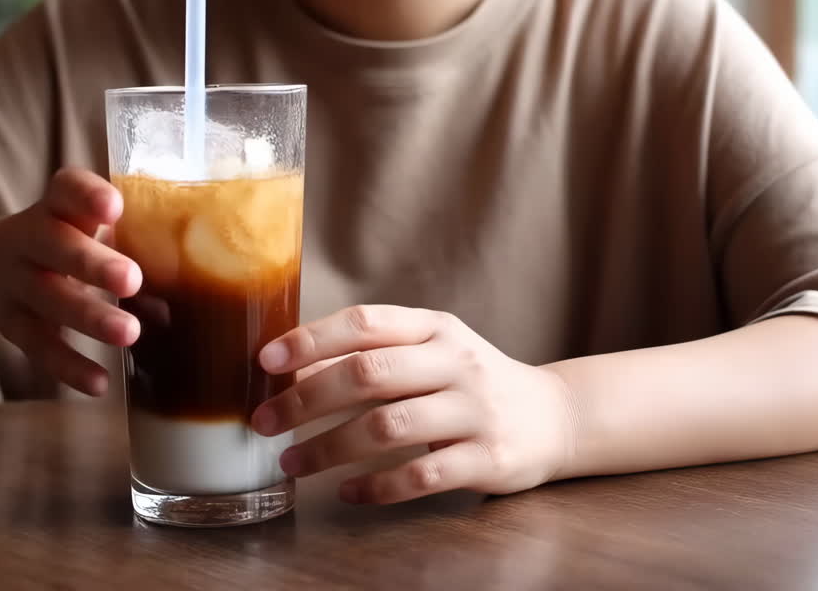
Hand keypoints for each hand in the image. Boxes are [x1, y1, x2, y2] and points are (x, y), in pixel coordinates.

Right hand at [0, 168, 141, 396]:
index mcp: (55, 207)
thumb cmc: (63, 243)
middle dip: (91, 263)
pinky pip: (37, 345)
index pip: (65, 190)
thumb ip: (130, 237)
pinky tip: (99, 384)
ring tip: (129, 333)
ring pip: (47, 298)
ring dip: (88, 317)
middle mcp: (29, 239)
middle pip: (53, 246)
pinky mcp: (10, 323)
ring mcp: (15, 282)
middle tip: (132, 279)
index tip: (114, 207)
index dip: (86, 196)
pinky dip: (68, 366)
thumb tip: (202, 276)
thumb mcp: (82, 226)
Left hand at [251, 305, 575, 504]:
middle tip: (263, 423)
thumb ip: (371, 354)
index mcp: (434, 328)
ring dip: (329, 448)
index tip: (266, 361)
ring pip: (388, 427)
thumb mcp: (429, 352)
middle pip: (368, 375)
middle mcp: (455, 362)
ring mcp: (474, 411)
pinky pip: (421, 476)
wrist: (554, 417)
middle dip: (306, 400)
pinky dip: (377, 487)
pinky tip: (348, 493)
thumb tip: (290, 369)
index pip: (365, 323)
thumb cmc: (469, 381)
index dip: (311, 340)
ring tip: (291, 463)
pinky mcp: (488, 459)